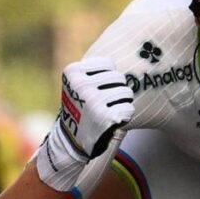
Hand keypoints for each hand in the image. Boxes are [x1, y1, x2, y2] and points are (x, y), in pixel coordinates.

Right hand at [36, 57, 133, 191]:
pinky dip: (125, 115)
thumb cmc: (79, 108)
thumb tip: (124, 58)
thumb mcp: (77, 84)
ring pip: (126, 92)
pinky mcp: (107, 116)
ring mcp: (95, 101)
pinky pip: (129, 108)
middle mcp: (82, 85)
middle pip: (119, 77)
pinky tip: (113, 120)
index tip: (98, 89)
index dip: (108, 78)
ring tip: (109, 110)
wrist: (70, 141)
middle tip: (106, 103)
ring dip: (122, 102)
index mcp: (73, 72)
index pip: (108, 64)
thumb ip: (94, 72)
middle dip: (117, 89)